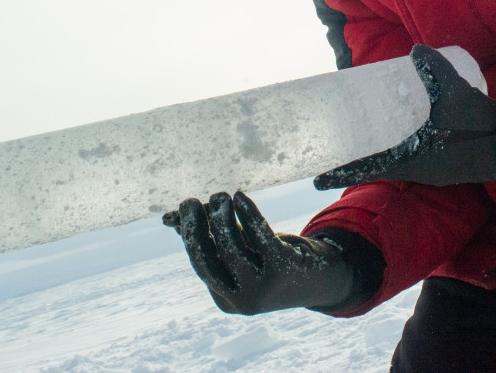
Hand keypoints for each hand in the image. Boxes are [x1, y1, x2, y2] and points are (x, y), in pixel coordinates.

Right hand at [163, 191, 353, 314]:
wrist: (323, 280)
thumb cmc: (273, 264)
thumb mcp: (241, 255)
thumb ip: (212, 239)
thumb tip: (173, 219)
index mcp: (226, 300)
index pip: (201, 263)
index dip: (190, 234)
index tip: (185, 209)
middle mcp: (242, 299)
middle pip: (209, 260)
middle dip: (195, 228)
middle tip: (190, 201)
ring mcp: (263, 287)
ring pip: (232, 247)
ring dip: (221, 217)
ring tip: (220, 196)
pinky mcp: (284, 268)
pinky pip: (260, 236)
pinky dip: (247, 213)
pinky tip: (239, 196)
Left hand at [314, 44, 495, 189]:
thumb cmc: (477, 122)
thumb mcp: (455, 89)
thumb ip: (434, 67)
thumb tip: (415, 50)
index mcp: (411, 159)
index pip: (368, 170)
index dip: (342, 173)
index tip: (318, 176)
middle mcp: (415, 170)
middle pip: (374, 170)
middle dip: (351, 165)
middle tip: (327, 156)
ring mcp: (428, 171)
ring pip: (390, 167)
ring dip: (371, 160)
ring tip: (351, 148)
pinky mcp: (440, 167)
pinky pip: (406, 163)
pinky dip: (391, 156)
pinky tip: (388, 142)